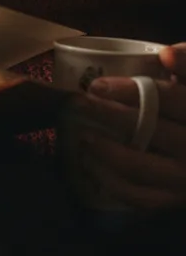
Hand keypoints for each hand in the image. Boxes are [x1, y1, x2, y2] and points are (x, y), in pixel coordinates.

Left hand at [73, 44, 185, 209]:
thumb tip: (165, 54)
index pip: (166, 98)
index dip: (129, 90)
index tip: (96, 85)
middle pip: (147, 129)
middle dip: (107, 115)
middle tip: (79, 104)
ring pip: (141, 167)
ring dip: (105, 151)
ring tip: (82, 135)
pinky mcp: (177, 200)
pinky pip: (141, 198)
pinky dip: (113, 183)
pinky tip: (93, 165)